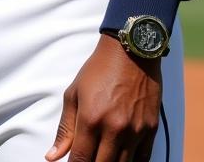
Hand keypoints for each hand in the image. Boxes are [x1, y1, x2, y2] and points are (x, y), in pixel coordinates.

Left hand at [45, 33, 162, 161]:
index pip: (80, 160)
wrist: (130, 52)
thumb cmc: (98, 71)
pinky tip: (121, 161)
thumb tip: (53, 156)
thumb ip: (65, 128)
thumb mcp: (74, 94)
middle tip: (86, 160)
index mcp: (90, 119)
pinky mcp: (150, 130)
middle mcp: (114, 129)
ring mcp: (135, 132)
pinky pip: (143, 161)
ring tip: (101, 158)